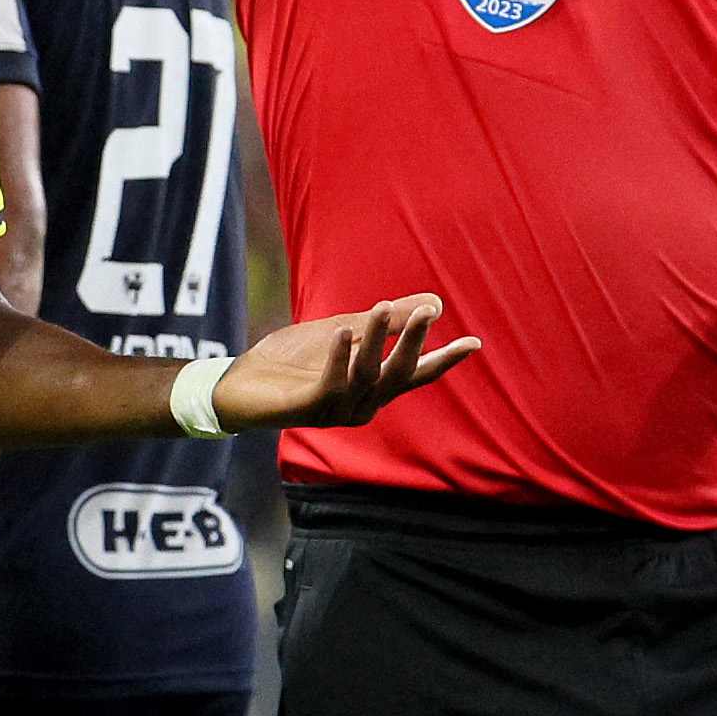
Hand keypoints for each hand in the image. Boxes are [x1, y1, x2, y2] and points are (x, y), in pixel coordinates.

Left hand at [210, 293, 477, 432]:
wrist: (241, 384)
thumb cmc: (293, 361)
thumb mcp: (344, 331)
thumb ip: (385, 322)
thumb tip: (435, 305)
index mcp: (373, 388)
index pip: (417, 375)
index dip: (445, 359)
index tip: (475, 343)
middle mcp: (362, 404)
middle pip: (399, 376)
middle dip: (414, 344)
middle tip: (427, 313)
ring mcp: (337, 410)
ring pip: (366, 375)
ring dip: (375, 341)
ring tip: (379, 307)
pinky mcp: (308, 410)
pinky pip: (330, 384)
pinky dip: (338, 358)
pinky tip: (342, 332)